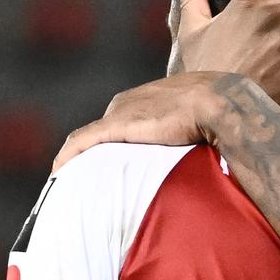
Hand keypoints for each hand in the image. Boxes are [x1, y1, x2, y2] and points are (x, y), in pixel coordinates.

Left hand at [53, 71, 242, 170]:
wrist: (220, 103)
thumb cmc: (221, 112)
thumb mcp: (203, 120)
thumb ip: (193, 134)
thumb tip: (205, 156)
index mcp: (147, 98)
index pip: (121, 122)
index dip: (112, 144)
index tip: (108, 164)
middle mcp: (127, 102)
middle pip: (102, 131)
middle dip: (93, 154)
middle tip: (87, 179)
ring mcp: (120, 113)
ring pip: (88, 138)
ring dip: (78, 158)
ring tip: (69, 180)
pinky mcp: (117, 127)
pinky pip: (82, 142)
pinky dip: (68, 155)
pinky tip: (58, 170)